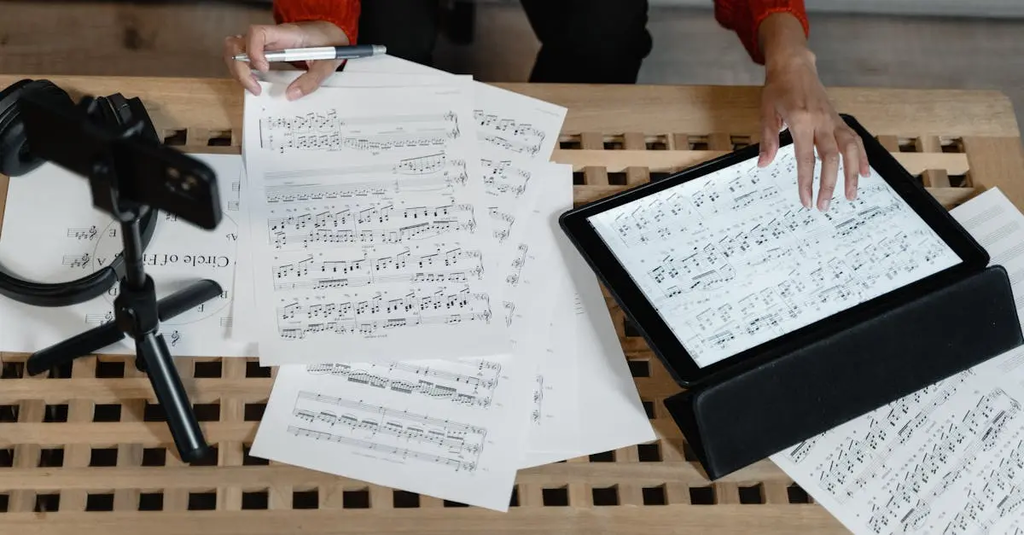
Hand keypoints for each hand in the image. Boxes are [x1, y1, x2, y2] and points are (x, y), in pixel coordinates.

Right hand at [224, 21, 349, 99]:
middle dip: (239, 67)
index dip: (254, 51)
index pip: (257, 33)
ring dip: (238, 69)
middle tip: (255, 87)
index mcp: (285, 34)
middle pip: (237, 43)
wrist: (330, 34)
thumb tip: (292, 94)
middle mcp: (269, 36)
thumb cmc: (327, 43)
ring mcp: (263, 43)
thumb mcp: (326, 64)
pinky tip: (254, 81)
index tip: (264, 69)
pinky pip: (243, 57)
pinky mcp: (262, 51)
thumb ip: (311, 80)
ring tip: (253, 86)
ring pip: (235, 49)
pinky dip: (243, 71)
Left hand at [757, 14, 868, 210]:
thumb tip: (763, 164)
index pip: (805, 158)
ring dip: (851, 174)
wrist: (794, 66)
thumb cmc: (778, 89)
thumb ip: (768, 139)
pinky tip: (864, 174)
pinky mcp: (838, 120)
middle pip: (831, 157)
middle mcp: (821, 121)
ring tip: (850, 195)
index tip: (806, 200)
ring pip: (850, 149)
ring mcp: (833, 120)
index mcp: (801, 121)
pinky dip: (862, 157)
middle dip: (829, 184)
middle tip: (824, 205)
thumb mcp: (766, 112)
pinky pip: (855, 140)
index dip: (807, 182)